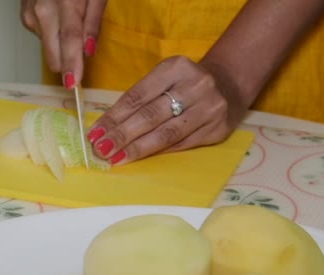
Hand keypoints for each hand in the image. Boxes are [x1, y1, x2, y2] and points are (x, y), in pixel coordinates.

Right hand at [20, 0, 106, 87]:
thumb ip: (93, 21)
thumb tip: (89, 51)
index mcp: (66, 2)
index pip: (69, 40)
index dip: (71, 64)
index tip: (72, 84)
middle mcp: (43, 10)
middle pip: (53, 52)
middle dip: (65, 65)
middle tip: (76, 74)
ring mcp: (30, 14)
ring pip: (47, 47)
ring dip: (59, 46)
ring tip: (68, 26)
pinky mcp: (24, 17)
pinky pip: (41, 36)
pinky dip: (50, 34)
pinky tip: (55, 20)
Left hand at [86, 56, 246, 165]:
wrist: (228, 85)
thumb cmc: (184, 84)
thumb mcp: (164, 78)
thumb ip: (140, 98)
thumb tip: (107, 127)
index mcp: (175, 68)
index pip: (138, 96)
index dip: (114, 116)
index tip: (95, 132)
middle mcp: (196, 85)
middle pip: (150, 116)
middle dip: (121, 135)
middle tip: (100, 150)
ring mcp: (209, 108)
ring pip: (166, 134)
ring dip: (137, 148)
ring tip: (115, 158)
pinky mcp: (217, 129)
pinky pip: (181, 144)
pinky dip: (157, 153)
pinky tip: (140, 158)